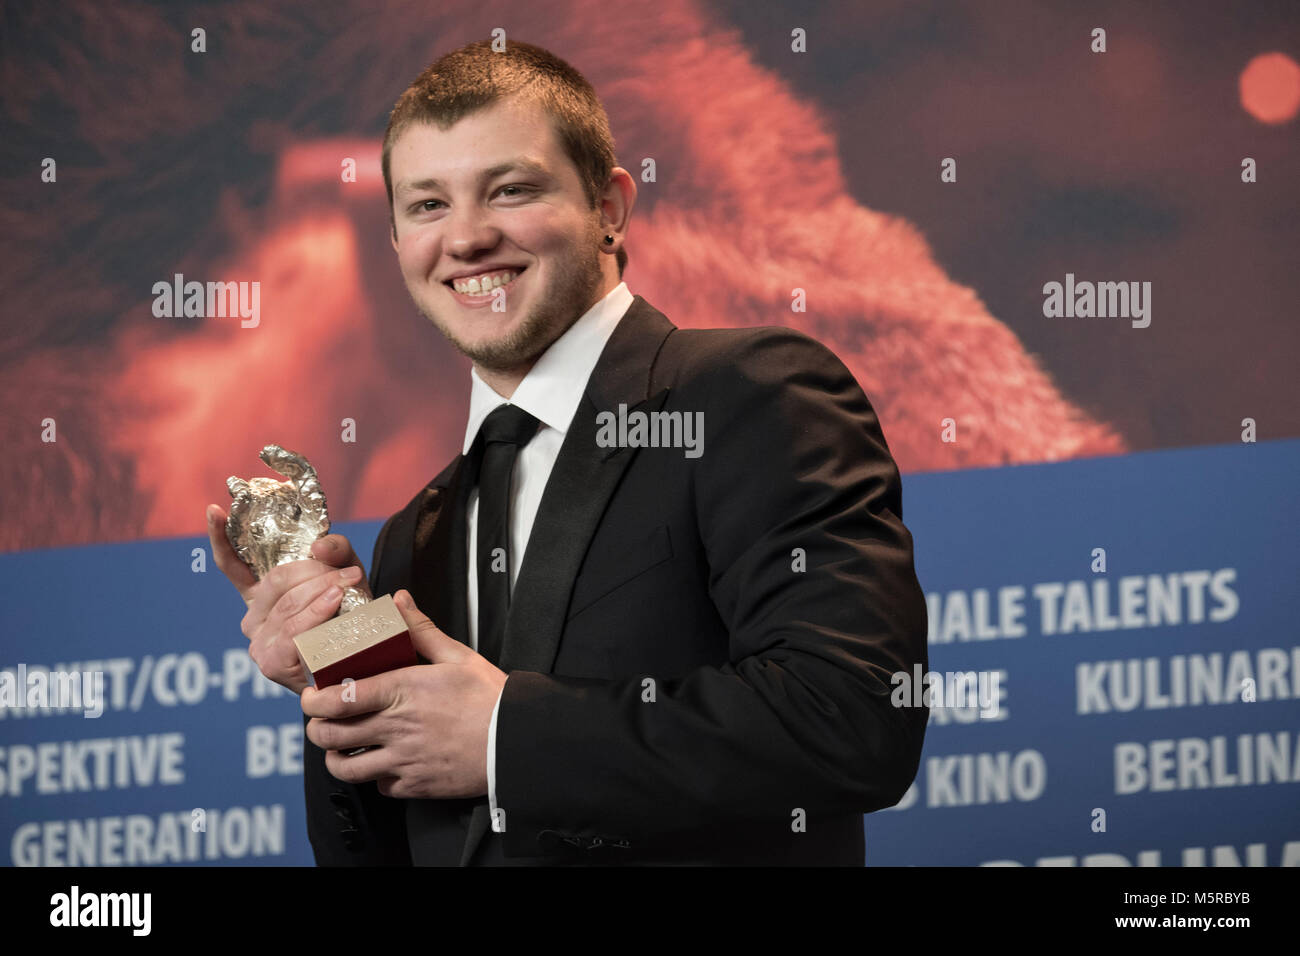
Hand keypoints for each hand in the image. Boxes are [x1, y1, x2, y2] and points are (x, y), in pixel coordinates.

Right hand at [206, 503, 371, 694]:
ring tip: (351, 584)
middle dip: (315, 571)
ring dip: (324, 590)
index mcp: (260, 596)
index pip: (232, 565)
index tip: (214, 509)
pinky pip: (295, 630)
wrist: (366, 664)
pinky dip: (318, 613)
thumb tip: (318, 546)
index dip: (221, 537)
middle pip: (277, 580)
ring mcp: (259, 643)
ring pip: (288, 603)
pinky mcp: (272, 663)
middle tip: (350, 571)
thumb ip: (337, 551)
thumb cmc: (352, 616)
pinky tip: (334, 603)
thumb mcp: (346, 573)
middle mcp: (252, 619)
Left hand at [301, 589, 507, 798]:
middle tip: (321, 721)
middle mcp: (395, 728)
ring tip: (341, 748)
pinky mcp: (415, 785)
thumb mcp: (457, 656)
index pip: (338, 700)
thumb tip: (398, 601)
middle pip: (331, 737)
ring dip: (337, 759)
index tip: (312, 696)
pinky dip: (375, 777)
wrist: (516, 740)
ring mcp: (403, 761)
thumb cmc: (490, 697)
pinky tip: (384, 762)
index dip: (314, 701)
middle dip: (317, 729)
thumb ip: (421, 630)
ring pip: (346, 769)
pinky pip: (379, 786)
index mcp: (401, 692)